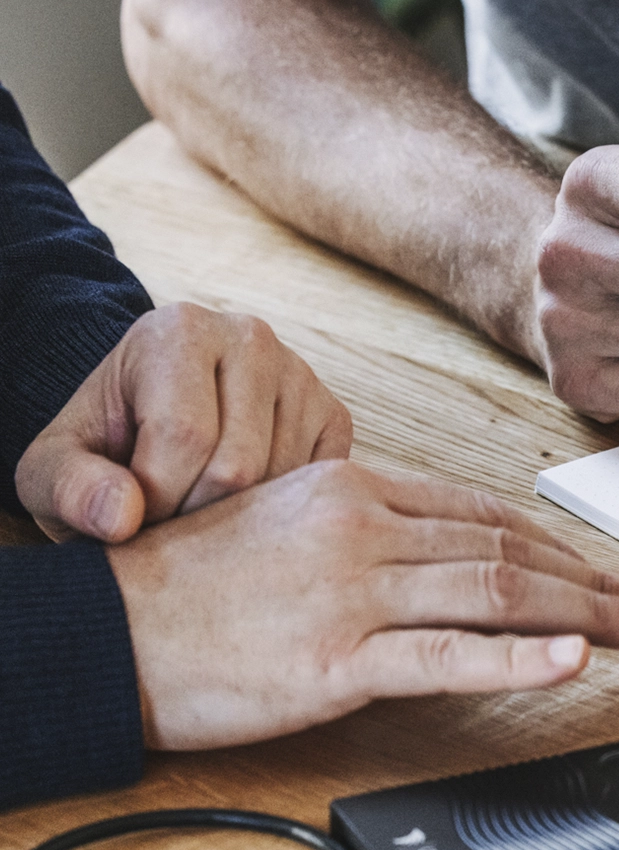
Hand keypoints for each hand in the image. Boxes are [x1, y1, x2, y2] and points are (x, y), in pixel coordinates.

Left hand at [16, 302, 351, 541]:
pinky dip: (279, 510)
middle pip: (238, 465)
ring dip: (237, 518)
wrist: (149, 415)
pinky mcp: (332, 411)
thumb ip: (71, 489)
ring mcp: (301, 373)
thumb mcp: (55, 464)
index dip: (153, 500)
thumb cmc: (106, 441)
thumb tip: (122, 518)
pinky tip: (242, 500)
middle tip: (166, 518)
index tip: (131, 513)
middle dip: (195, 515)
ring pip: (281, 482)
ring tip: (199, 506)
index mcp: (179, 331)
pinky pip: (317, 483)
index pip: (184, 435)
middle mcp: (251, 337)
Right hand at [106, 460, 618, 749]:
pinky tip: (569, 660)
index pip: (489, 516)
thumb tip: (446, 549)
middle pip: (510, 553)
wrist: (105, 622)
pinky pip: (445, 655)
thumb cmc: (192, 580)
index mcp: (360, 490)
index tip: (611, 572)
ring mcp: (354, 591)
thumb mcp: (290, 521)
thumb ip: (372, 527)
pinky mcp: (335, 657)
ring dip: (587, 614)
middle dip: (598, 582)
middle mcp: (367, 528)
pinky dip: (517, 658)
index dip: (563, 548)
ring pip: (497, 594)